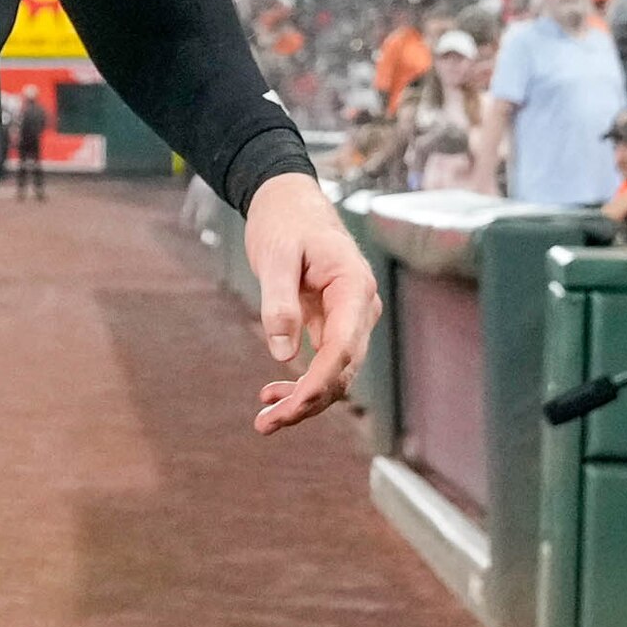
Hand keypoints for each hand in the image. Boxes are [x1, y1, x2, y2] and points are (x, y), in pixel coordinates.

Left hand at [240, 171, 379, 434]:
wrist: (290, 203)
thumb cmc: (284, 223)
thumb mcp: (275, 256)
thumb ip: (279, 302)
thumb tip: (283, 355)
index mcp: (354, 286)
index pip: (343, 347)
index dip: (320, 383)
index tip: (292, 406)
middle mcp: (361, 307)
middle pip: (343, 370)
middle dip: (308, 402)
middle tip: (266, 424)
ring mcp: (351, 319)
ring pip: (337, 374)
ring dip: (305, 400)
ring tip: (265, 420)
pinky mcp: (335, 325)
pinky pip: (325, 363)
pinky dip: (302, 383)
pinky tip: (271, 394)